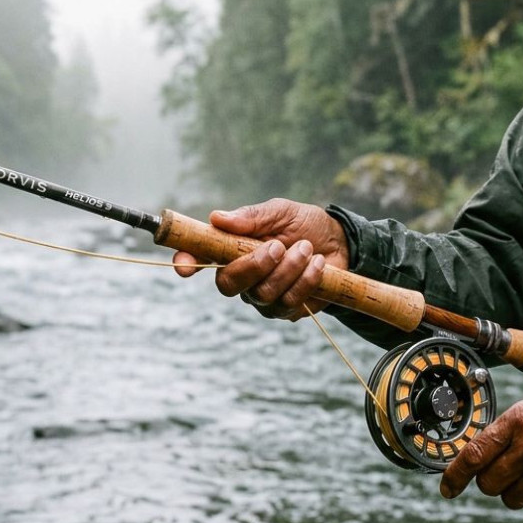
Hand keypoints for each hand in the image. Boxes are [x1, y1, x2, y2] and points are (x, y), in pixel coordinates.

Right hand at [172, 198, 349, 319]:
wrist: (339, 242)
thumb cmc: (302, 224)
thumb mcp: (279, 212)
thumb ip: (251, 217)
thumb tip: (217, 217)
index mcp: (230, 250)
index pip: (198, 258)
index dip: (186, 261)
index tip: (183, 265)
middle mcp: (241, 277)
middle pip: (228, 285)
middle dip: (254, 266)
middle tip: (279, 246)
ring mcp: (262, 297)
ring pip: (263, 294)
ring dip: (289, 269)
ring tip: (307, 248)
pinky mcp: (286, 310)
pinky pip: (288, 302)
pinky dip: (306, 280)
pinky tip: (318, 264)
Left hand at [439, 382, 522, 517]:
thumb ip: (513, 424)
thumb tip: (485, 446)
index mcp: (520, 421)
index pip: (474, 454)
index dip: (454, 475)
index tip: (447, 487)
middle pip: (489, 484)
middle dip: (491, 481)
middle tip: (505, 472)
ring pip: (511, 500)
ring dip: (517, 491)